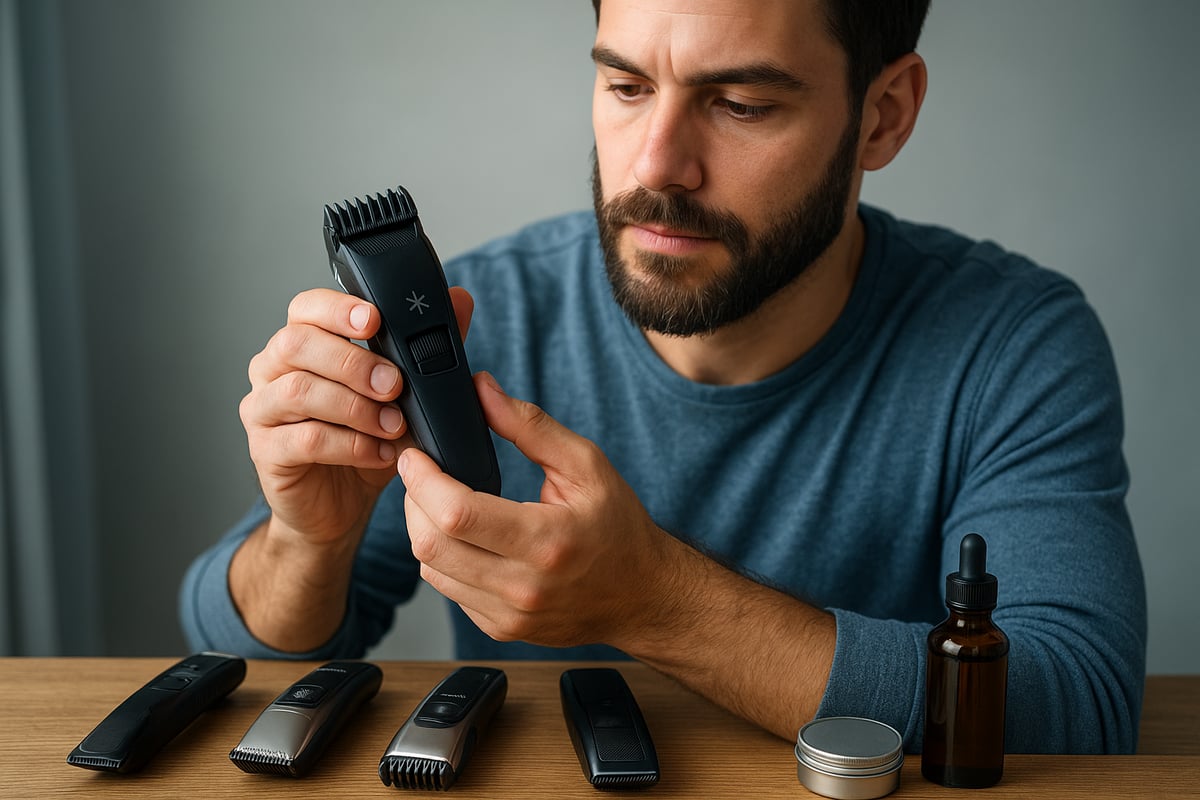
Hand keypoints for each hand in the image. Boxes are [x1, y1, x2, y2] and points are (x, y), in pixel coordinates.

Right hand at [240, 286, 474, 548]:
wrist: (337, 506)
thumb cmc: (364, 439)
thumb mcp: (403, 392)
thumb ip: (426, 345)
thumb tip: (459, 300)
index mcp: (304, 343)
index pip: (306, 307)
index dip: (338, 308)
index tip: (375, 320)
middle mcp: (273, 369)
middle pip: (297, 343)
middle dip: (352, 361)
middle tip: (394, 384)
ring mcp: (263, 410)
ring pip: (299, 390)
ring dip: (356, 406)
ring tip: (394, 424)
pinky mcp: (266, 451)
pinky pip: (305, 439)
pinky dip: (351, 445)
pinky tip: (379, 452)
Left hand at [399, 372, 682, 649]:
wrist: (643, 595)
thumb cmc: (619, 526)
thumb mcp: (586, 465)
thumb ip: (530, 426)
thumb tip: (482, 391)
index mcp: (547, 541)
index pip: (458, 513)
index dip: (423, 479)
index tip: (415, 456)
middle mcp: (524, 586)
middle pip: (431, 545)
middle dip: (413, 502)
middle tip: (421, 475)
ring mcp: (510, 615)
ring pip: (431, 571)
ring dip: (424, 530)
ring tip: (441, 503)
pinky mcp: (501, 629)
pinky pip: (448, 591)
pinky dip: (444, 560)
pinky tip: (464, 537)